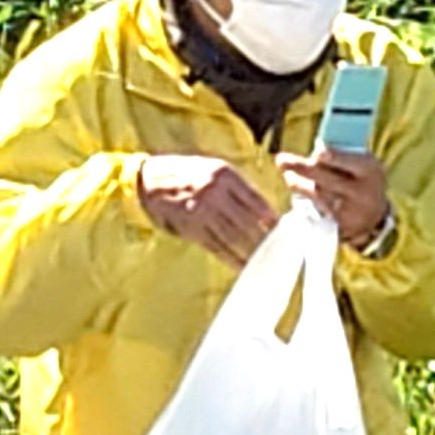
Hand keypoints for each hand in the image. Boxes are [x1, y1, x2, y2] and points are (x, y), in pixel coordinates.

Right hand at [135, 154, 279, 265]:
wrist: (150, 181)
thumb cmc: (188, 174)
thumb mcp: (214, 169)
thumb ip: (239, 187)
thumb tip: (266, 212)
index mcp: (224, 174)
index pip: (255, 199)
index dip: (271, 217)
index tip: (284, 229)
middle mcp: (213, 192)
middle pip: (246, 221)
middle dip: (265, 238)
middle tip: (282, 251)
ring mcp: (202, 211)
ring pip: (233, 237)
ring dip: (251, 252)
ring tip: (267, 262)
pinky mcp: (192, 228)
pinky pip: (217, 247)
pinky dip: (232, 259)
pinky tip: (244, 265)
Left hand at [283, 146, 388, 246]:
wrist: (374, 215)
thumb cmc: (364, 179)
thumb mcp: (364, 164)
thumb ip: (345, 156)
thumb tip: (316, 148)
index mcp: (369, 170)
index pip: (352, 163)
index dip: (335, 158)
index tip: (320, 153)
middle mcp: (360, 191)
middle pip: (328, 179)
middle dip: (302, 168)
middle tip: (281, 159)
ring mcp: (349, 209)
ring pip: (318, 194)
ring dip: (298, 181)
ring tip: (285, 170)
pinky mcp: (338, 223)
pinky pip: (316, 206)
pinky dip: (302, 193)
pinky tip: (292, 182)